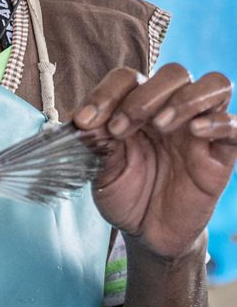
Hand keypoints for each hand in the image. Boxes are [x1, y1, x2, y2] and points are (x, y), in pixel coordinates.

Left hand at [73, 64, 235, 259]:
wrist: (147, 232)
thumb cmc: (125, 193)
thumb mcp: (100, 169)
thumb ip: (95, 142)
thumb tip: (84, 120)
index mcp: (138, 106)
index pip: (128, 78)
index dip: (105, 93)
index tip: (84, 122)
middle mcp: (171, 110)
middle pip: (174, 74)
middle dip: (144, 96)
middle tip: (119, 129)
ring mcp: (200, 129)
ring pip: (214, 85)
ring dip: (185, 99)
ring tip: (160, 126)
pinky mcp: (221, 154)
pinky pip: (235, 125)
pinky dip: (219, 121)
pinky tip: (195, 131)